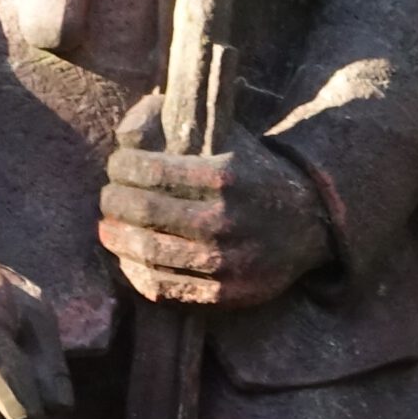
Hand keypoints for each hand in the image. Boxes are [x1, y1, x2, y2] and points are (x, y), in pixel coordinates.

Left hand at [99, 99, 334, 307]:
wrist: (309, 222)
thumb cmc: (255, 173)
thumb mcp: (228, 136)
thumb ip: (178, 124)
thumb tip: (125, 134)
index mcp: (223, 175)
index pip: (149, 170)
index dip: (121, 168)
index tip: (116, 166)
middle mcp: (224, 220)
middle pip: (143, 211)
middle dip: (114, 201)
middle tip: (108, 197)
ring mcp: (225, 262)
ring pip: (149, 253)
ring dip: (118, 240)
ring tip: (108, 229)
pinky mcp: (226, 294)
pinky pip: (166, 290)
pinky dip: (137, 275)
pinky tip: (128, 260)